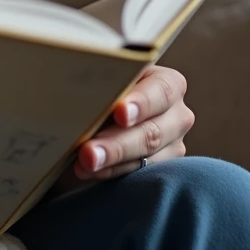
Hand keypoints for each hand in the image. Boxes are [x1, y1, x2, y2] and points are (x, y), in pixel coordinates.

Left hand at [58, 66, 192, 189]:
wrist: (93, 107)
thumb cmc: (98, 84)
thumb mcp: (99, 76)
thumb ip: (97, 79)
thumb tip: (74, 84)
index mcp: (166, 83)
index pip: (162, 90)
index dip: (142, 102)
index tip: (120, 113)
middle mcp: (175, 113)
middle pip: (153, 131)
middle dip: (118, 143)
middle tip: (88, 152)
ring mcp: (171, 143)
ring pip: (147, 156)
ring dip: (112, 161)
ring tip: (84, 163)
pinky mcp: (160, 165)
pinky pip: (138, 173)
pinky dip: (110, 172)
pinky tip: (87, 171)